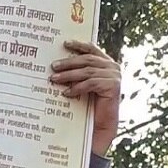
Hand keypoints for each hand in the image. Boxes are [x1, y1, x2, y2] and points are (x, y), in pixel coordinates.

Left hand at [50, 41, 120, 156]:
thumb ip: (77, 72)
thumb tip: (57, 64)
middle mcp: (112, 67)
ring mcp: (114, 76)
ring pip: (87, 71)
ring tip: (54, 79)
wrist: (100, 124)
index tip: (64, 44)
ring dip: (69, 75)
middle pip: (87, 60)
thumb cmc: (89, 104)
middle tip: (53, 66)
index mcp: (106, 63)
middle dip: (68, 62)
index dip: (78, 45)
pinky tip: (66, 93)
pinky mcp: (113, 87)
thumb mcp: (82, 84)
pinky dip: (77, 87)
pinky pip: (91, 83)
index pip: (91, 50)